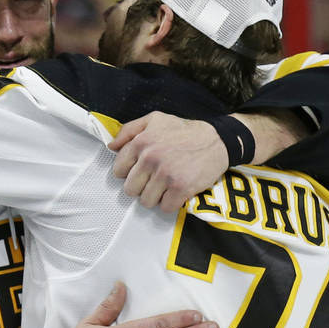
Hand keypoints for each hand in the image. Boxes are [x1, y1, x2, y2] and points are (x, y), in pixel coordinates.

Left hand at [109, 112, 227, 212]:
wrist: (217, 140)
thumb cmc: (185, 131)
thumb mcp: (155, 119)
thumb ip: (129, 130)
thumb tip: (111, 146)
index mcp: (141, 142)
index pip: (119, 170)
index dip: (129, 173)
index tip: (141, 172)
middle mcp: (150, 158)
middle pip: (131, 190)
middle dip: (142, 187)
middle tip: (155, 180)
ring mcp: (165, 175)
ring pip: (146, 201)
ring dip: (156, 197)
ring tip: (166, 186)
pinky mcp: (181, 188)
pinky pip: (165, 208)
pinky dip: (171, 204)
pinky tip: (177, 192)